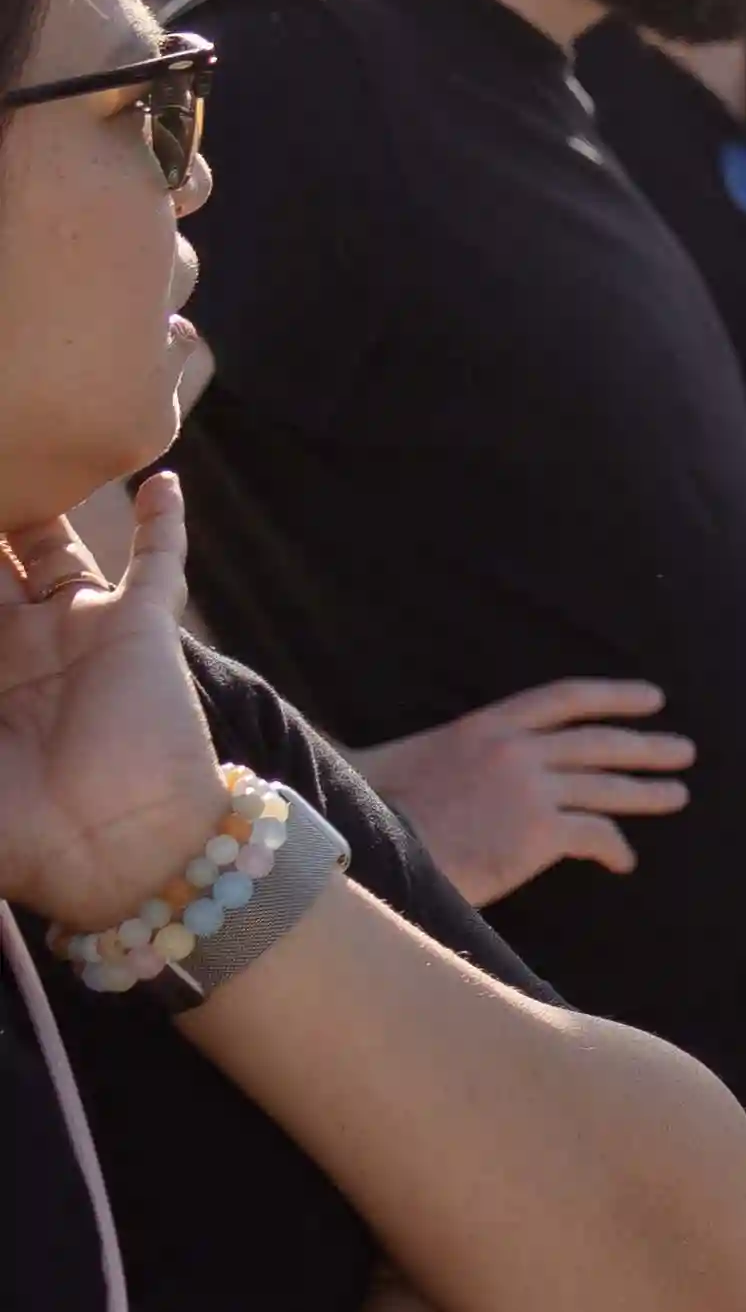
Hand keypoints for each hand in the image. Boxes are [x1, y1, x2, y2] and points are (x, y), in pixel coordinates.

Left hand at [0, 481, 233, 928]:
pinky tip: (160, 480)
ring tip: (18, 455)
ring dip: (35, 507)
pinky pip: (157, 563)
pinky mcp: (141, 627)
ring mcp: (82, 630)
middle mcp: (17, 644)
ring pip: (52, 547)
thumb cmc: (21, 833)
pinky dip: (162, 523)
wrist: (117, 856)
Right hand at [354, 679, 694, 905]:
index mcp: (486, 727)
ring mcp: (532, 789)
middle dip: (647, 746)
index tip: (654, 698)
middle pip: (600, 743)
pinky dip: (615, 848)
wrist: (364, 849)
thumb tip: (409, 766)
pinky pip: (596, 836)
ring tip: (678, 795)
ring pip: (609, 787)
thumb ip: (434, 759)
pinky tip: (624, 861)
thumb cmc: (367, 812)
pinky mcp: (540, 831)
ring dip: (649, 791)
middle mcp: (517, 750)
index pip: (564, 699)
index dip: (613, 696)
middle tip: (684, 751)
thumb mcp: (399, 763)